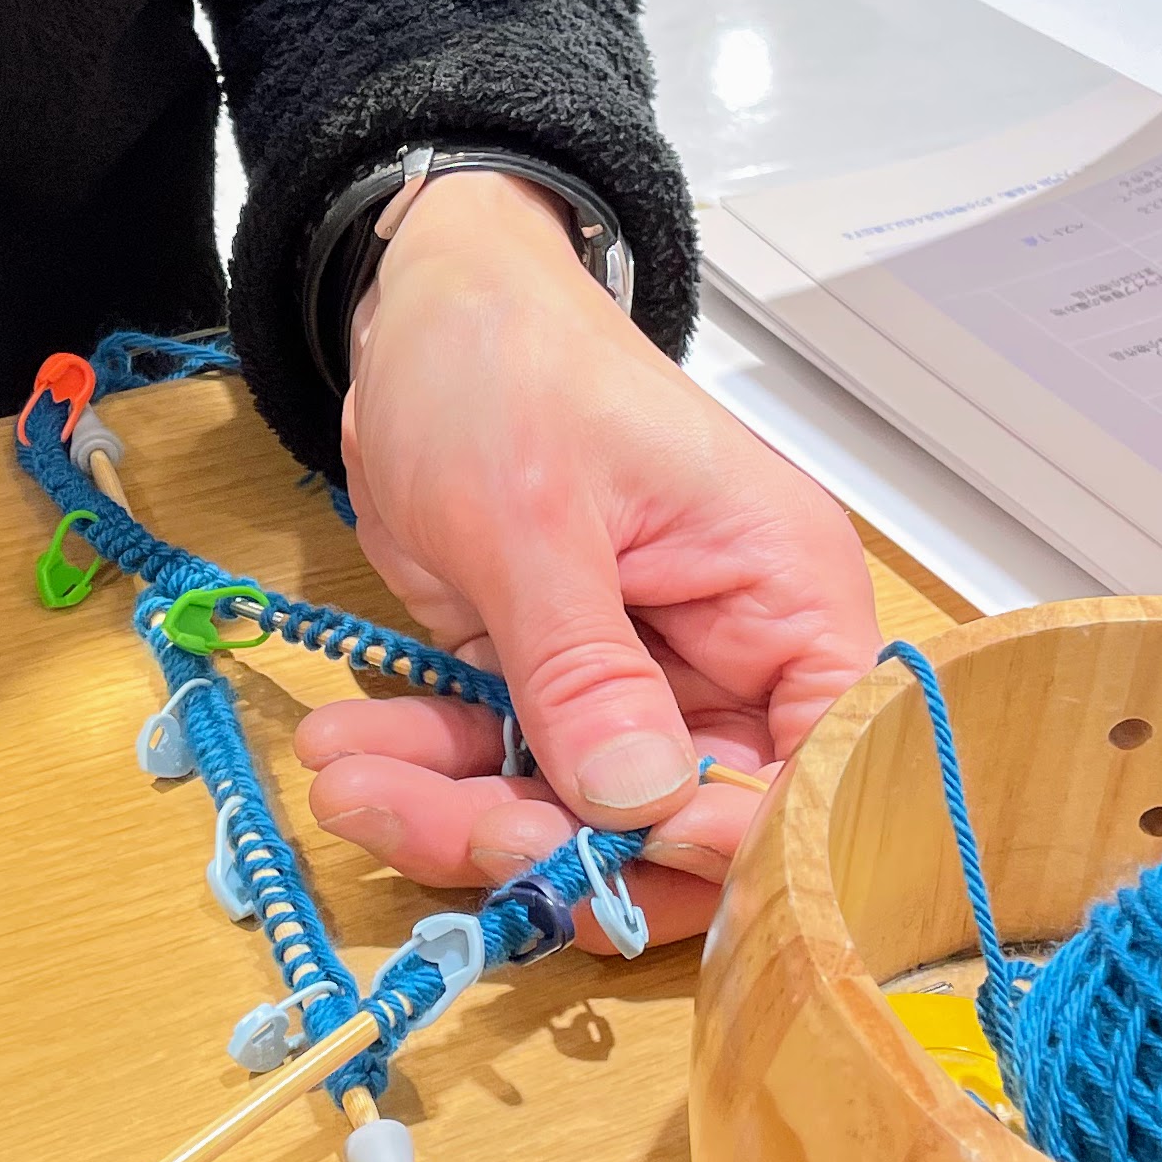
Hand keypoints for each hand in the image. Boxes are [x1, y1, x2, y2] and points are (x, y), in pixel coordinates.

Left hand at [296, 171, 879, 945]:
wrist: (417, 308)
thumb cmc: (507, 363)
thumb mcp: (536, 517)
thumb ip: (586, 668)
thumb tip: (637, 803)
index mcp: (781, 598)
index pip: (814, 768)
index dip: (729, 842)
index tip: (616, 853)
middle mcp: (727, 659)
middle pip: (681, 822)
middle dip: (560, 847)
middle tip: (444, 826)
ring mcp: (633, 684)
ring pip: (576, 817)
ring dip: (461, 819)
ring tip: (348, 782)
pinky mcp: (548, 691)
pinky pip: (504, 771)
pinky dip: (426, 776)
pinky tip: (347, 753)